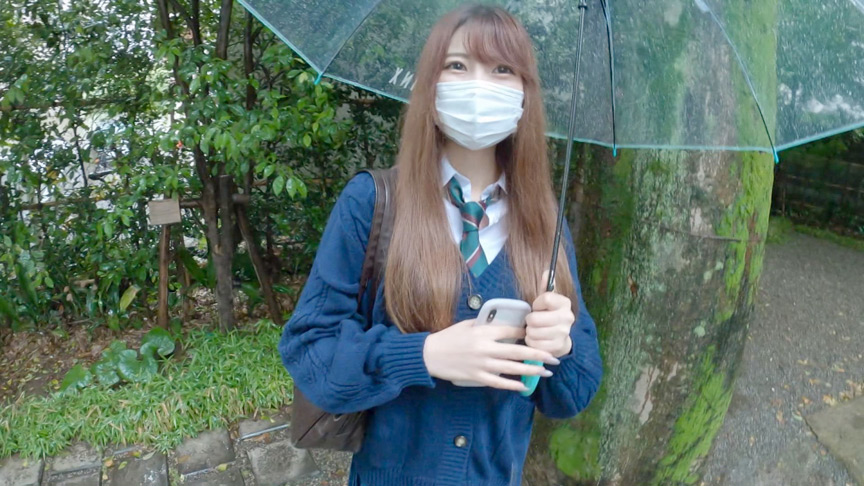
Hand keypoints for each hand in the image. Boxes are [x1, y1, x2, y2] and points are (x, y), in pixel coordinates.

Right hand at [423, 319, 560, 391]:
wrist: (429, 355)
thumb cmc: (448, 337)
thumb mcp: (467, 325)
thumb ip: (485, 325)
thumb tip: (502, 324)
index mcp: (484, 332)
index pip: (511, 331)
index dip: (527, 333)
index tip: (539, 334)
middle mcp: (486, 348)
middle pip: (518, 351)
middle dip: (539, 354)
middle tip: (554, 357)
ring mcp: (482, 364)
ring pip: (512, 368)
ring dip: (531, 370)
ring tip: (546, 372)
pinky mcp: (477, 377)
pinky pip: (499, 382)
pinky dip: (512, 384)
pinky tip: (524, 386)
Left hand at [525, 271, 574, 357]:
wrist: (560, 338)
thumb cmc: (549, 315)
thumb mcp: (547, 301)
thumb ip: (545, 286)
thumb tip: (546, 271)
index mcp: (565, 303)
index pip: (545, 298)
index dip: (536, 304)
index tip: (538, 307)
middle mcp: (567, 317)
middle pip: (535, 318)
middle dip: (530, 320)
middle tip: (533, 322)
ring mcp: (563, 333)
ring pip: (533, 332)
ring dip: (530, 332)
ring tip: (535, 330)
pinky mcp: (558, 346)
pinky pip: (535, 344)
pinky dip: (532, 342)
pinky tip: (537, 340)